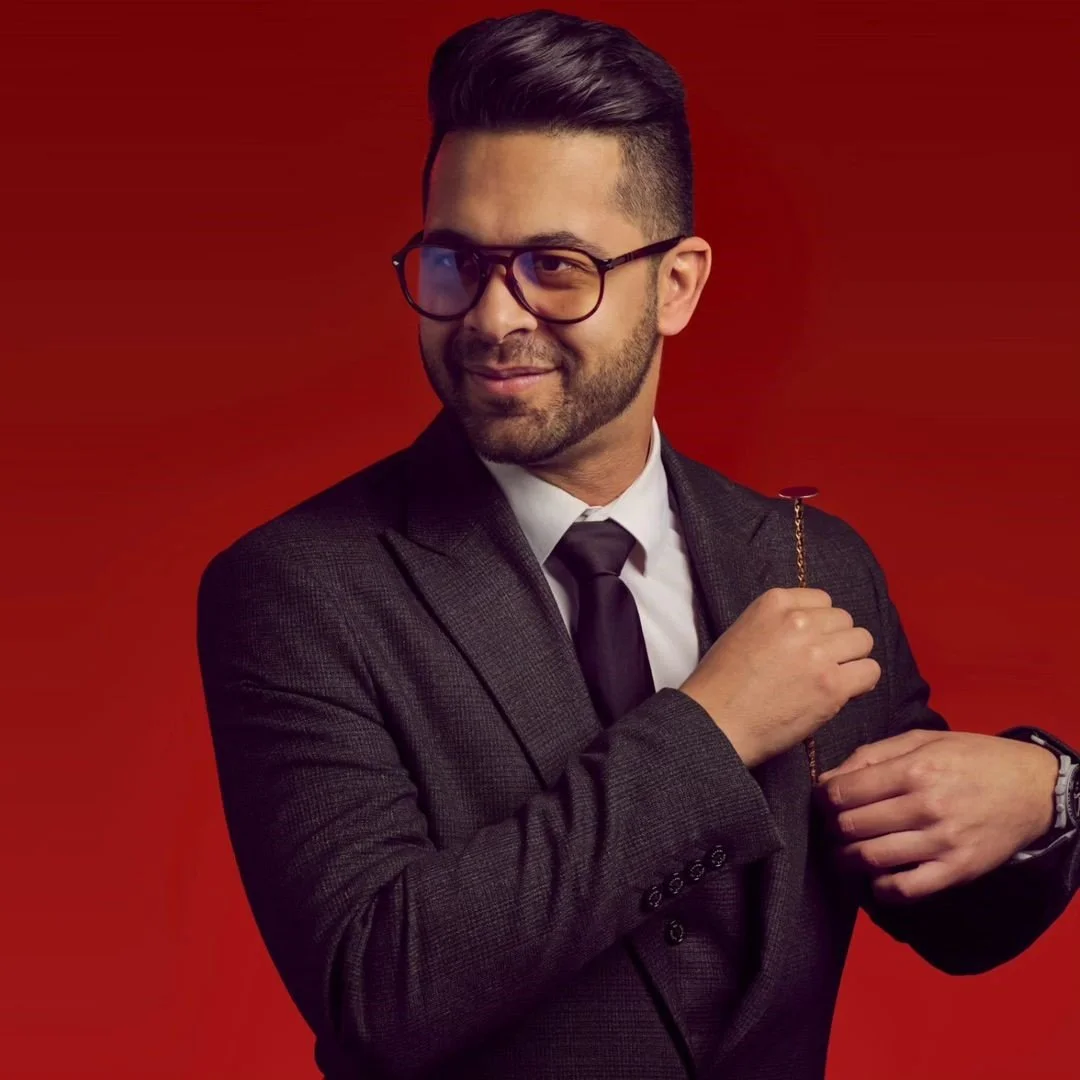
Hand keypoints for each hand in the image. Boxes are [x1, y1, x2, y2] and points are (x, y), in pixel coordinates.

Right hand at [679, 587, 880, 767]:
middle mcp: (798, 622)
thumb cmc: (722, 684)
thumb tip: (817, 632)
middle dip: (836, 641)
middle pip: (844, 620)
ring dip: (851, 659)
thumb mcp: (743, 631)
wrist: (715, 722)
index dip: (818, 625)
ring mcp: (817, 653)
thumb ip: (780, 623)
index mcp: (774, 603)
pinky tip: (840, 693)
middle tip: (819, 665)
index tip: (808, 643)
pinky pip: (870, 671)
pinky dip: (861, 682)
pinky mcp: (831, 685)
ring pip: (862, 641)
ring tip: (830, 678)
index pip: (822, 600)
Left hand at [814, 728, 1058, 902]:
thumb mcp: (923, 741)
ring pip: (871, 858)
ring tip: (843, 854)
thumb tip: (830, 777)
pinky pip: (905, 889)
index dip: (822, 798)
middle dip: (831, 828)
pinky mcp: (957, 870)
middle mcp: (925, 806)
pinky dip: (879, 890)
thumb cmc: (972, 759)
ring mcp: (941, 842)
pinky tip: (874, 879)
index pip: (844, 791)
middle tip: (830, 828)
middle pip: (852, 825)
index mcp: (913, 770)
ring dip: (846, 859)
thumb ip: (873, 755)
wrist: (1033, 789)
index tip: (821, 802)